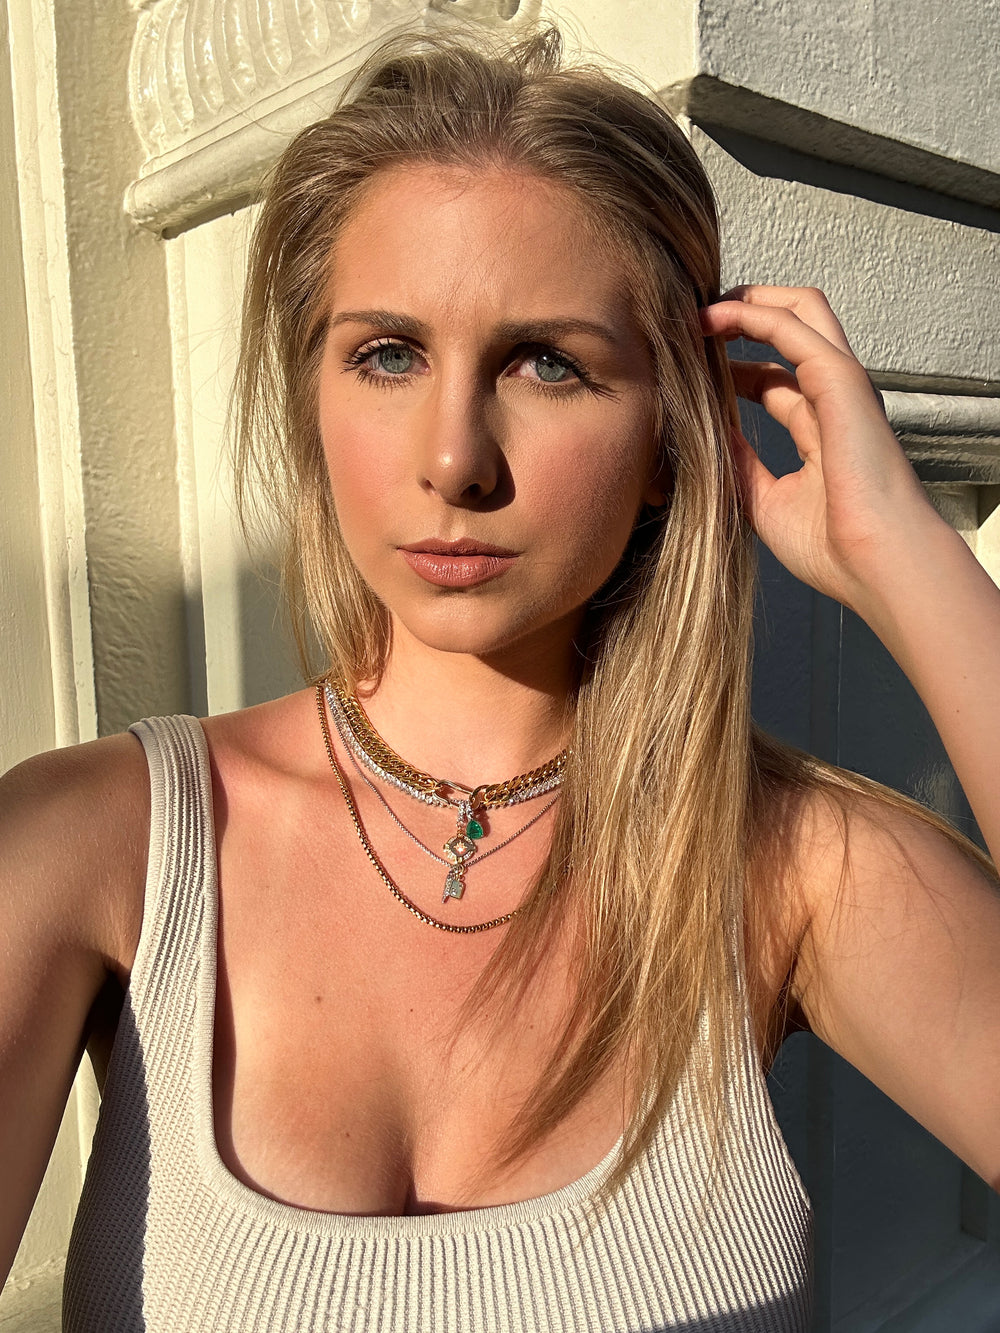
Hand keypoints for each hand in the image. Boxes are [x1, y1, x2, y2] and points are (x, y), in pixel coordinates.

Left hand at [698, 285, 943, 611]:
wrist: (874, 566)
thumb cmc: (833, 549)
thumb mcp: (764, 500)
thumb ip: (738, 462)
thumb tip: (706, 432)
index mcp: (821, 429)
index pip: (774, 379)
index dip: (732, 365)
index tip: (688, 366)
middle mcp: (834, 399)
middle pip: (793, 328)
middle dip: (744, 313)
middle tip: (692, 322)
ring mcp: (841, 385)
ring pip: (800, 309)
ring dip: (747, 300)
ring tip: (697, 309)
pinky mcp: (841, 379)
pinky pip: (792, 326)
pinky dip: (750, 314)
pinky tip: (711, 318)